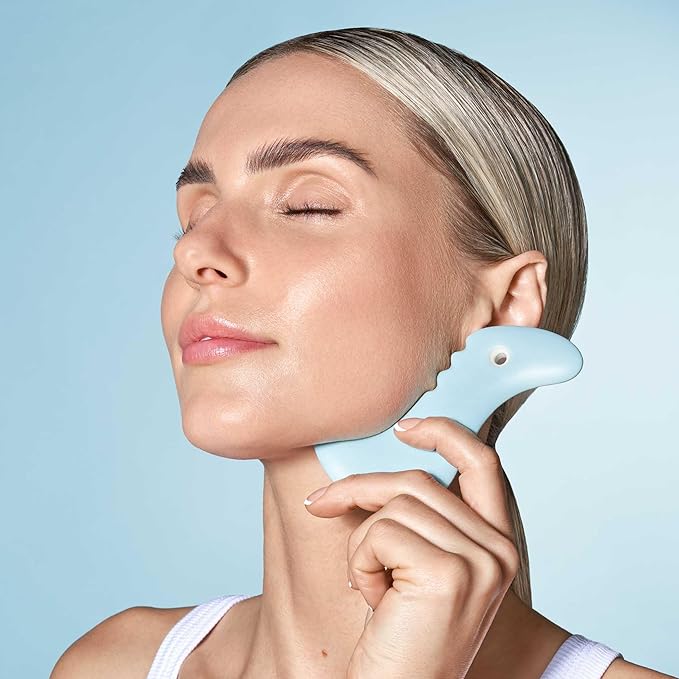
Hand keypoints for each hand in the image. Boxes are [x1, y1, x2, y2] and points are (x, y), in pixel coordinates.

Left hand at [304, 416, 519, 678]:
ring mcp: (480, 562)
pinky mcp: (448, 574)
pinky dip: (361, 562)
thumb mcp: (420, 566)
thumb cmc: (401, 634)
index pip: (483, 462)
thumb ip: (422, 517)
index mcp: (497, 543)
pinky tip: (374, 600)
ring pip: (394, 503)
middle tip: (319, 505)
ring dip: (362, 543)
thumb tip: (383, 460)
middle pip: (416, 480)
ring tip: (370, 585)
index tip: (403, 426)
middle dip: (357, 489)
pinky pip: (380, 532)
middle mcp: (499, 550)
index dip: (444, 432)